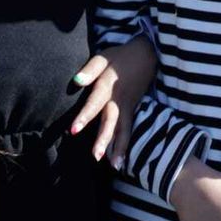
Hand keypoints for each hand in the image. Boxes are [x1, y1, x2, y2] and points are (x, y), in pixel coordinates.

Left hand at [69, 37, 156, 168]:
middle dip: (104, 139)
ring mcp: (128, 107)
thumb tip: (76, 82)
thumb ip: (89, 70)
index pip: (94, 104)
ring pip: (123, 130)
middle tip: (95, 156)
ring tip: (113, 165)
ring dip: (118, 148)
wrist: (147, 55)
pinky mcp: (133, 110)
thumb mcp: (103, 57)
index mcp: (107, 87)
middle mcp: (118, 100)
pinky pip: (129, 130)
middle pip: (111, 122)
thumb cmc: (120, 57)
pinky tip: (119, 161)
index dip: (84, 117)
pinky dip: (125, 145)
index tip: (73, 131)